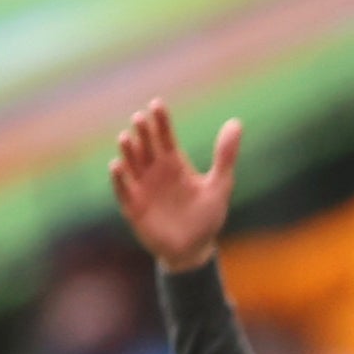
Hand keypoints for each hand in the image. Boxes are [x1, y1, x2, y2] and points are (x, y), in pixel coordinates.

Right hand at [108, 99, 241, 272]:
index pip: (165, 137)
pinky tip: (117, 166)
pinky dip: (119, 179)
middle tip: (140, 118)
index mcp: (175, 164)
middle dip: (143, 133)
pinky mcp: (134, 207)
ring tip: (126, 137)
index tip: (157, 104)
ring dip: (128, 151)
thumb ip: (225, 155)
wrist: (194, 250)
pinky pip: (123, 190)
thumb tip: (236, 122)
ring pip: (132, 164)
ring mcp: (143, 188)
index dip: (161, 121)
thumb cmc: (207, 217)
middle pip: (147, 147)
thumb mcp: (220, 185)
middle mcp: (156, 171)